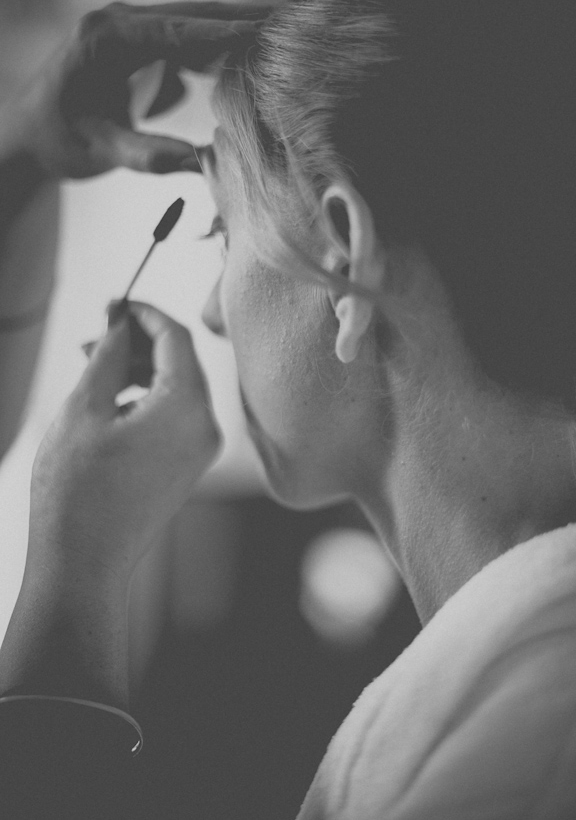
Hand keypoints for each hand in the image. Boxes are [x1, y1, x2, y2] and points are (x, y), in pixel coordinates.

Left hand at [3, 1, 267, 178]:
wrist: (29, 133)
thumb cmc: (58, 140)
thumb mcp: (101, 151)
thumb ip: (149, 155)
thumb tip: (203, 163)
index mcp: (105, 38)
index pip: (175, 30)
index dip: (223, 33)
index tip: (266, 32)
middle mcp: (119, 22)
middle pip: (194, 16)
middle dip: (243, 22)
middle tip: (293, 26)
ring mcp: (131, 28)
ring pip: (196, 24)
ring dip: (237, 33)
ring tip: (284, 41)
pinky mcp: (142, 42)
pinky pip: (189, 41)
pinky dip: (219, 51)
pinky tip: (251, 62)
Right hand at [29, 303, 220, 580]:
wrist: (85, 562)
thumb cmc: (78, 491)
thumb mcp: (84, 409)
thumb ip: (107, 356)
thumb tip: (119, 324)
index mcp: (187, 408)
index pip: (177, 338)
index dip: (145, 313)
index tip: (115, 304)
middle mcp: (206, 426)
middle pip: (181, 361)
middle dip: (139, 342)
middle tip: (96, 334)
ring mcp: (201, 448)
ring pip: (178, 387)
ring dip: (140, 369)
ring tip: (93, 366)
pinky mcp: (189, 464)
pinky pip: (176, 414)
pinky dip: (148, 397)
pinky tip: (111, 397)